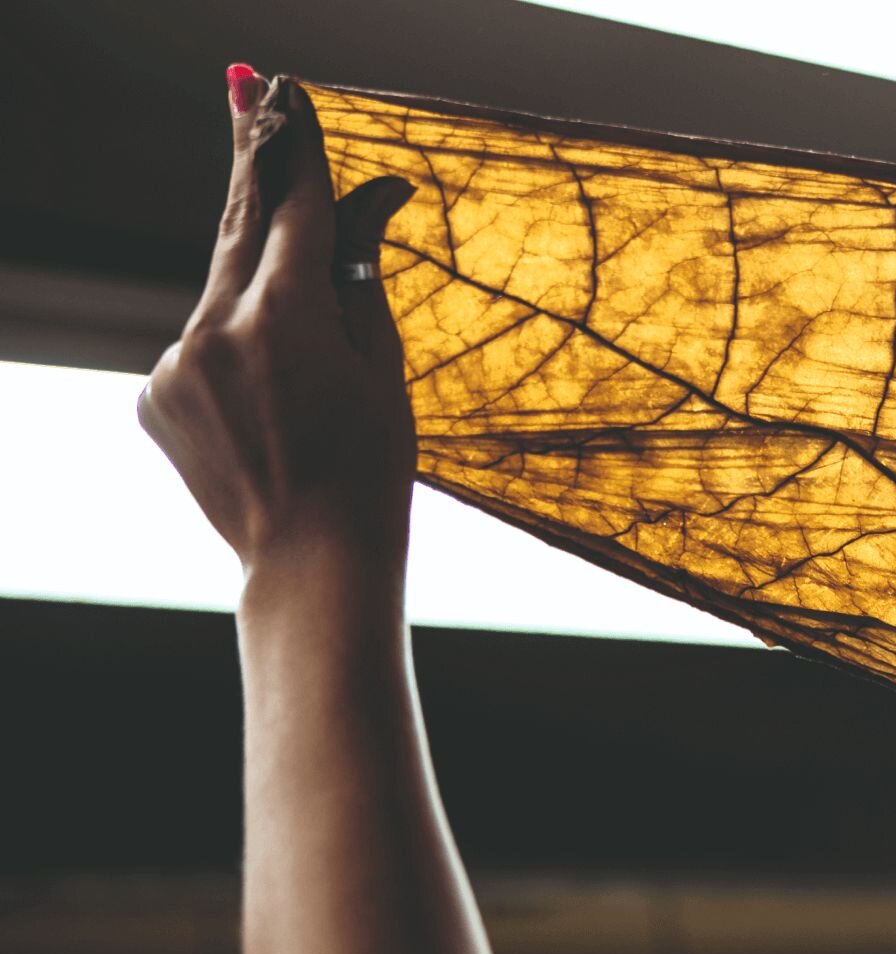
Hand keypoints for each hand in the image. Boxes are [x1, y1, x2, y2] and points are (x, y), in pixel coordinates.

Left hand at [139, 70, 417, 575]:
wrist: (312, 560)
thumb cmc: (369, 466)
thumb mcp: (381, 362)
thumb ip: (356, 273)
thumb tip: (366, 200)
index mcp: (284, 316)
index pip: (291, 204)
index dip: (293, 144)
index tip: (285, 93)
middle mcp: (214, 328)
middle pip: (238, 222)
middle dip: (250, 159)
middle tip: (246, 90)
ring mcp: (174, 363)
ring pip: (221, 291)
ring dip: (258, 289)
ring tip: (302, 351)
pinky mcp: (153, 395)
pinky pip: (199, 342)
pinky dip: (234, 348)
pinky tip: (271, 405)